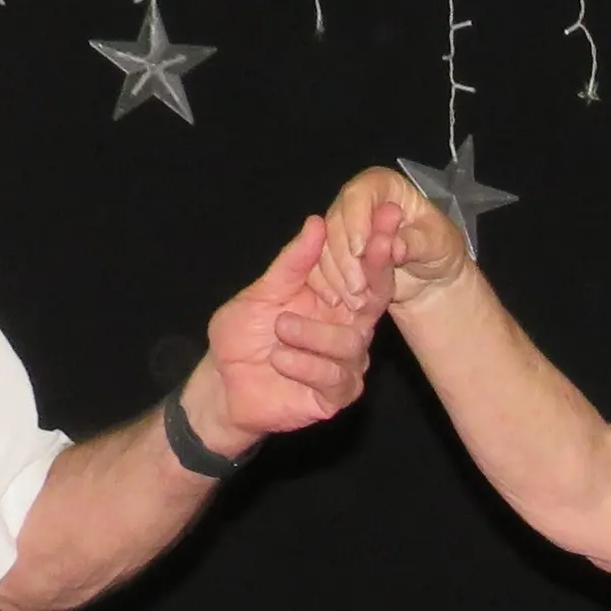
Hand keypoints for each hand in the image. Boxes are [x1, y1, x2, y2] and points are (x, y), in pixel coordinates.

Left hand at [182, 214, 380, 454]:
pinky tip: (280, 359)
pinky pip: (335, 377)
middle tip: (377, 246)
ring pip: (350, 343)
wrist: (223, 386)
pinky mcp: (336, 395)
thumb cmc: (242, 337)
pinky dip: (305, 364)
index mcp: (335, 299)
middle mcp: (349, 328)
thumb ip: (293, 263)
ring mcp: (346, 364)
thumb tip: (317, 222)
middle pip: (376, 300)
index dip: (378, 245)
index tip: (387, 215)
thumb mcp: (263, 292)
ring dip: (312, 333)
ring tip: (279, 328)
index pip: (365, 271)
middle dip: (375, 271)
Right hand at [317, 165, 465, 318]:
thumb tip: (393, 246)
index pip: (359, 194)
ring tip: (358, 301)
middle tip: (358, 287)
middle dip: (344, 257)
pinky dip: (330, 286)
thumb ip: (416, 242)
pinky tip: (343, 302)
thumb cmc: (438, 250)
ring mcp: (342, 227)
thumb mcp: (438, 244)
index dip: (355, 221)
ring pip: (324, 246)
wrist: (430, 279)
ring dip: (337, 276)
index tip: (360, 251)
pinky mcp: (334, 252)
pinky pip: (319, 266)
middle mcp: (357, 201)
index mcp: (384, 186)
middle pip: (335, 221)